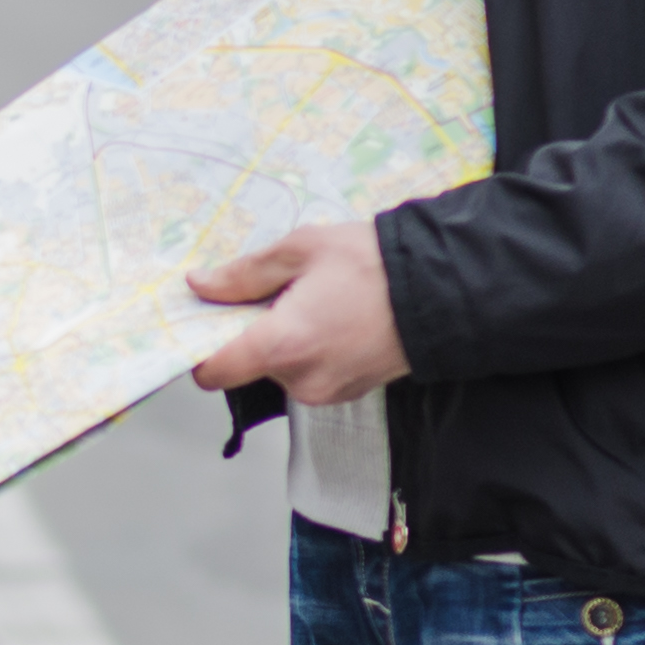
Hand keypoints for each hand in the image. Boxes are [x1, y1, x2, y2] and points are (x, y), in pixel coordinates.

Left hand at [187, 216, 410, 402]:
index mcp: (283, 346)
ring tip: (314, 302)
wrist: (445, 289)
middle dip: (253, 332)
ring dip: (283, 341)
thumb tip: (201, 286)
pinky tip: (332, 319)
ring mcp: (327, 392)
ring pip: (281, 370)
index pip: (214, 372)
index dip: (199, 350)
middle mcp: (301, 380)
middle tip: (277, 294)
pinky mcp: (349, 393)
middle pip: (249, 366)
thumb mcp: (301, 251)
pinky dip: (309, 352)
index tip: (205, 324)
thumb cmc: (374, 264)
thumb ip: (244, 274)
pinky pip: (309, 375)